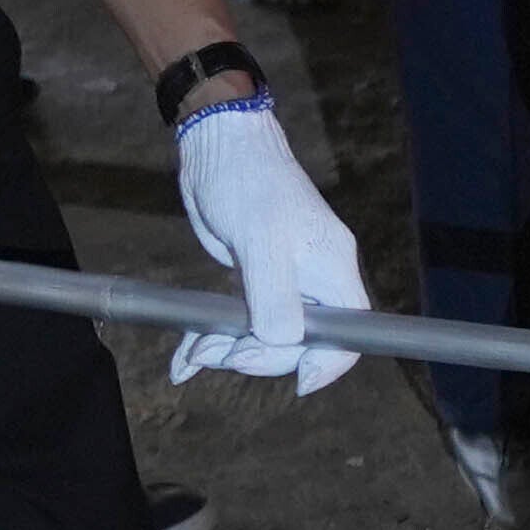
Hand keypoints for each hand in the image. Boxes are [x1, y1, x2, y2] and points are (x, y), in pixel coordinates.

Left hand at [164, 90, 372, 391]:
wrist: (217, 146)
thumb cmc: (248, 181)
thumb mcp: (262, 240)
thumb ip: (276, 297)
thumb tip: (284, 344)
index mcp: (331, 273)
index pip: (347, 336)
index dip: (327, 365)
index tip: (297, 382)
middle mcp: (311, 283)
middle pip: (296, 344)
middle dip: (257, 356)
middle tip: (218, 353)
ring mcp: (279, 283)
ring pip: (259, 338)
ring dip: (223, 351)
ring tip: (192, 353)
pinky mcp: (248, 281)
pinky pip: (234, 323)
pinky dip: (206, 342)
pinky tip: (182, 361)